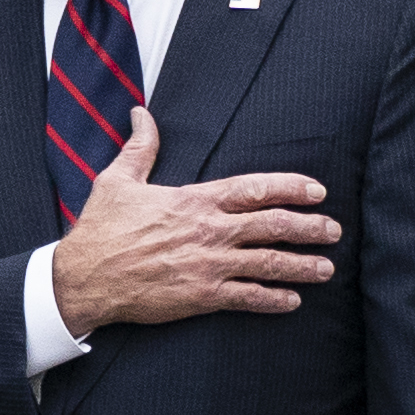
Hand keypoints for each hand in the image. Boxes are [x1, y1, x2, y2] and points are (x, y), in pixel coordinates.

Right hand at [51, 107, 337, 333]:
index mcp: (194, 200)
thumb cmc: (99, 230)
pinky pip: (248, 297)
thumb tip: (141, 113)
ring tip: (324, 267)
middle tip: (333, 230)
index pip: (256, 188)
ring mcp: (208, 265)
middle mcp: (209, 231)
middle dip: (311, 227)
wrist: (81, 278)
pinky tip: (290, 300)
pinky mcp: (201, 296)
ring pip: (270, 263)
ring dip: (303, 265)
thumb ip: (140, 147)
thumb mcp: (117, 180)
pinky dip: (274, 299)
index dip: (292, 187)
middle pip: (275, 225)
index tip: (317, 191)